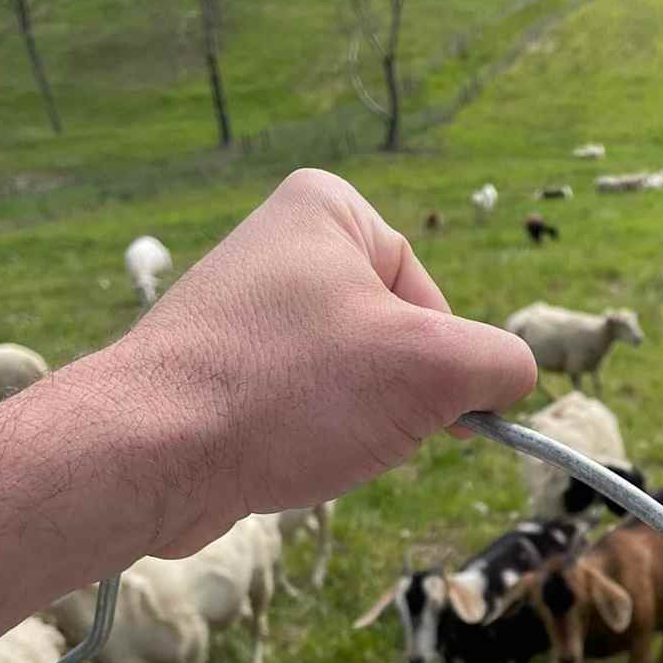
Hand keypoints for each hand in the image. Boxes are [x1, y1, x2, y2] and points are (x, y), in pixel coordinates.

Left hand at [112, 169, 536, 555]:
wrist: (150, 451)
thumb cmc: (289, 390)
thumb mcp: (434, 367)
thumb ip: (500, 362)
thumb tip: (512, 377)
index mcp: (328, 208)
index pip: (432, 296)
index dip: (440, 361)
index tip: (422, 402)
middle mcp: (279, 246)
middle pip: (391, 340)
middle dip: (392, 397)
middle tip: (361, 423)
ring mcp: (242, 311)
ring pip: (348, 381)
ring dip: (351, 425)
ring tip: (309, 439)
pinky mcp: (217, 370)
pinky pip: (296, 406)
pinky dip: (304, 438)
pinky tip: (279, 454)